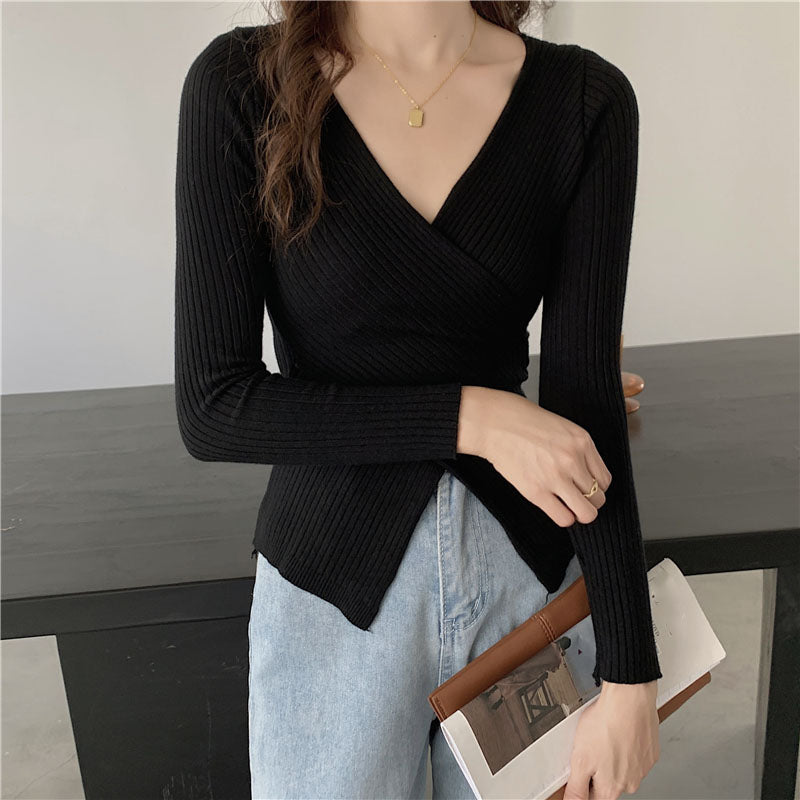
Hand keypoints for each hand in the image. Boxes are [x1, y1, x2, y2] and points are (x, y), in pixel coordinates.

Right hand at [456, 386, 611, 526]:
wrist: (494, 423)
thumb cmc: (523, 422)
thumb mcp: (562, 427)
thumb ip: (577, 450)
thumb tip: (585, 476)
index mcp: (582, 441)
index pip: (605, 479)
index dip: (596, 488)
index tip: (585, 488)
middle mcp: (573, 460)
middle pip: (598, 498)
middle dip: (589, 502)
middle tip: (576, 499)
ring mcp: (556, 477)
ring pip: (586, 512)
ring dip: (578, 513)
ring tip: (567, 506)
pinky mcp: (537, 491)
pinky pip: (564, 518)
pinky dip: (563, 517)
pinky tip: (554, 507)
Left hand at [563, 680, 659, 799]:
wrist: (629, 699)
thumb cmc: (606, 723)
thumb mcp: (580, 759)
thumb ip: (576, 787)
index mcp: (611, 788)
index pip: (592, 797)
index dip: (583, 782)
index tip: (581, 769)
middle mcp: (630, 783)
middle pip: (607, 783)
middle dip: (597, 768)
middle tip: (592, 746)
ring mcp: (643, 768)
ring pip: (621, 768)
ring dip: (612, 756)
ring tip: (605, 735)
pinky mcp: (650, 752)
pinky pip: (635, 754)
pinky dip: (626, 745)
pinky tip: (618, 732)